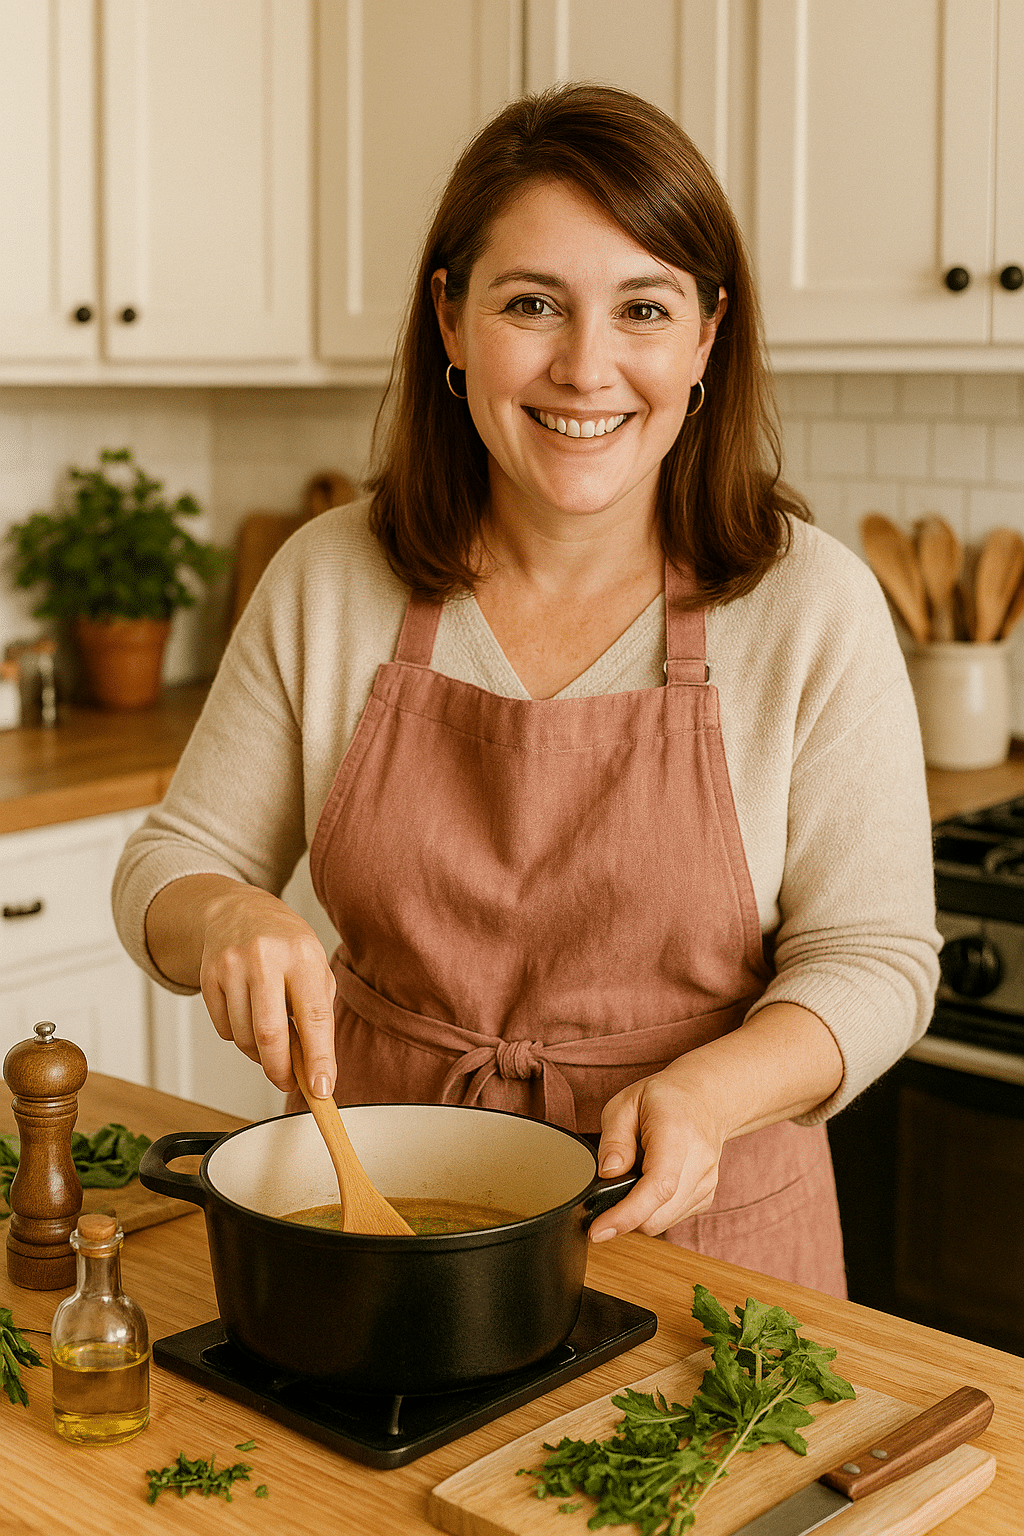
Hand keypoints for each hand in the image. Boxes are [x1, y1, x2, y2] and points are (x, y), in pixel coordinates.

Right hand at [198, 883, 336, 1095]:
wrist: (239, 911)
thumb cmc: (286, 945)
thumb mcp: (315, 968)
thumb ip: (317, 1015)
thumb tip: (315, 1068)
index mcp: (302, 956)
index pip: (314, 1016)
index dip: (319, 1058)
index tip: (322, 1088)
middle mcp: (265, 958)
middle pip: (269, 1033)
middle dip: (280, 1070)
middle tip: (289, 1082)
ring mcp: (232, 966)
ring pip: (243, 1037)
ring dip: (259, 1054)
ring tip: (271, 1040)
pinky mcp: (208, 976)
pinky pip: (224, 1029)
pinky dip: (239, 1036)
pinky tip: (249, 1016)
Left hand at [585, 1004, 843, 1242]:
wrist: (706, 1100)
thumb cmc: (663, 1099)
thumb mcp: (625, 1104)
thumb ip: (614, 1140)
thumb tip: (607, 1174)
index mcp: (676, 1134)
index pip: (658, 1186)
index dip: (627, 1214)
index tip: (599, 1230)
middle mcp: (698, 1163)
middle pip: (658, 1214)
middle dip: (624, 1215)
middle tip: (606, 1191)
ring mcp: (706, 1183)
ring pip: (663, 1222)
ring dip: (638, 1213)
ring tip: (633, 1177)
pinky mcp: (706, 1197)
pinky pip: (671, 1218)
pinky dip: (653, 1211)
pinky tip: (649, 1184)